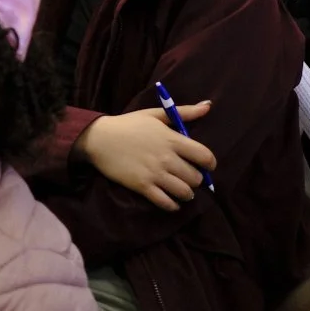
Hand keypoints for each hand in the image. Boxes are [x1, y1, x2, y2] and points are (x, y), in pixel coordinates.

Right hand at [77, 103, 215, 210]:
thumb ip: (184, 111)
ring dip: (186, 194)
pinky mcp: (142, 186)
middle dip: (197, 180)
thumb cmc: (128, 124)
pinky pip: (165, 202)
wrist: (99, 138)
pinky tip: (171, 202)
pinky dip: (172, 205)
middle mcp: (167, 158)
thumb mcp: (156, 114)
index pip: (204, 156)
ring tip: (182, 191)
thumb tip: (208, 105)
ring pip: (184, 192)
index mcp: (172, 139)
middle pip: (196, 177)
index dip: (210, 164)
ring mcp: (155, 174)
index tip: (206, 166)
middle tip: (189, 178)